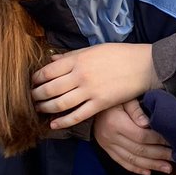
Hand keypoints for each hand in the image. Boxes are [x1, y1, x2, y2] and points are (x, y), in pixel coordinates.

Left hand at [31, 43, 158, 129]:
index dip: (36, 79)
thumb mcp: (93, 49)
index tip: (32, 83)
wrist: (144, 66)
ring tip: (39, 109)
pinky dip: (63, 122)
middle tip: (31, 99)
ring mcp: (90, 91)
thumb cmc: (119, 55)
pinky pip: (77, 116)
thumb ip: (71, 56)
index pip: (48, 71)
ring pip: (60, 104)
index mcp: (77, 60)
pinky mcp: (100, 104)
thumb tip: (51, 60)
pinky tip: (54, 125)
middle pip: (50, 89)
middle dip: (36, 95)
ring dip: (46, 108)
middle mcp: (80, 76)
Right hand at [93, 102, 172, 174]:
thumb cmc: (112, 97)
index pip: (141, 136)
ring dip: (151, 165)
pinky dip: (136, 169)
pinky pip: (122, 162)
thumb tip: (147, 123)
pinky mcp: (107, 150)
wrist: (89, 104)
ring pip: (132, 159)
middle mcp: (110, 137)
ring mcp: (108, 145)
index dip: (158, 140)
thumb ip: (135, 109)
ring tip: (167, 169)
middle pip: (139, 150)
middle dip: (159, 155)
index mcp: (115, 123)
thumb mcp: (123, 97)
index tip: (172, 141)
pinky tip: (149, 173)